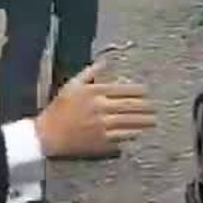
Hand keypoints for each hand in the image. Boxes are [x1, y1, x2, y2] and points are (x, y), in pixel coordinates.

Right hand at [33, 61, 156, 158]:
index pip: (124, 89)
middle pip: (130, 106)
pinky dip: (132, 134)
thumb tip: (105, 61)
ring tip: (153, 121)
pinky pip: (122, 137)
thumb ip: (90, 72)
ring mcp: (101, 126)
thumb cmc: (59, 108)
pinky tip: (139, 133)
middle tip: (155, 107)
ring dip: (144, 121)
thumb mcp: (72, 85)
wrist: (47, 135)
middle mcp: (100, 108)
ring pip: (129, 122)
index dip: (139, 91)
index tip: (147, 91)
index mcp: (94, 92)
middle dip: (146, 106)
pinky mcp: (100, 141)